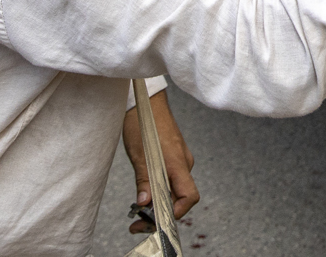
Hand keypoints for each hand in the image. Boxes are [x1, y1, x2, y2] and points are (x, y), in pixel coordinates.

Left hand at [122, 89, 198, 232]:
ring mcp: (179, 160)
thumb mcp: (139, 154)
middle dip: (160, 213)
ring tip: (137, 211)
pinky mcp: (173, 156)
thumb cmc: (144, 122)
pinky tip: (144, 192)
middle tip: (138, 223)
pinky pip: (170, 179)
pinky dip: (158, 190)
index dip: (177, 212)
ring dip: (158, 203)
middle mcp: (182, 163)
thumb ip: (144, 180)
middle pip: (179, 197)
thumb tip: (145, 203)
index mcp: (177, 163)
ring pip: (173, 189)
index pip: (189, 196)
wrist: (146, 101)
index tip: (157, 220)